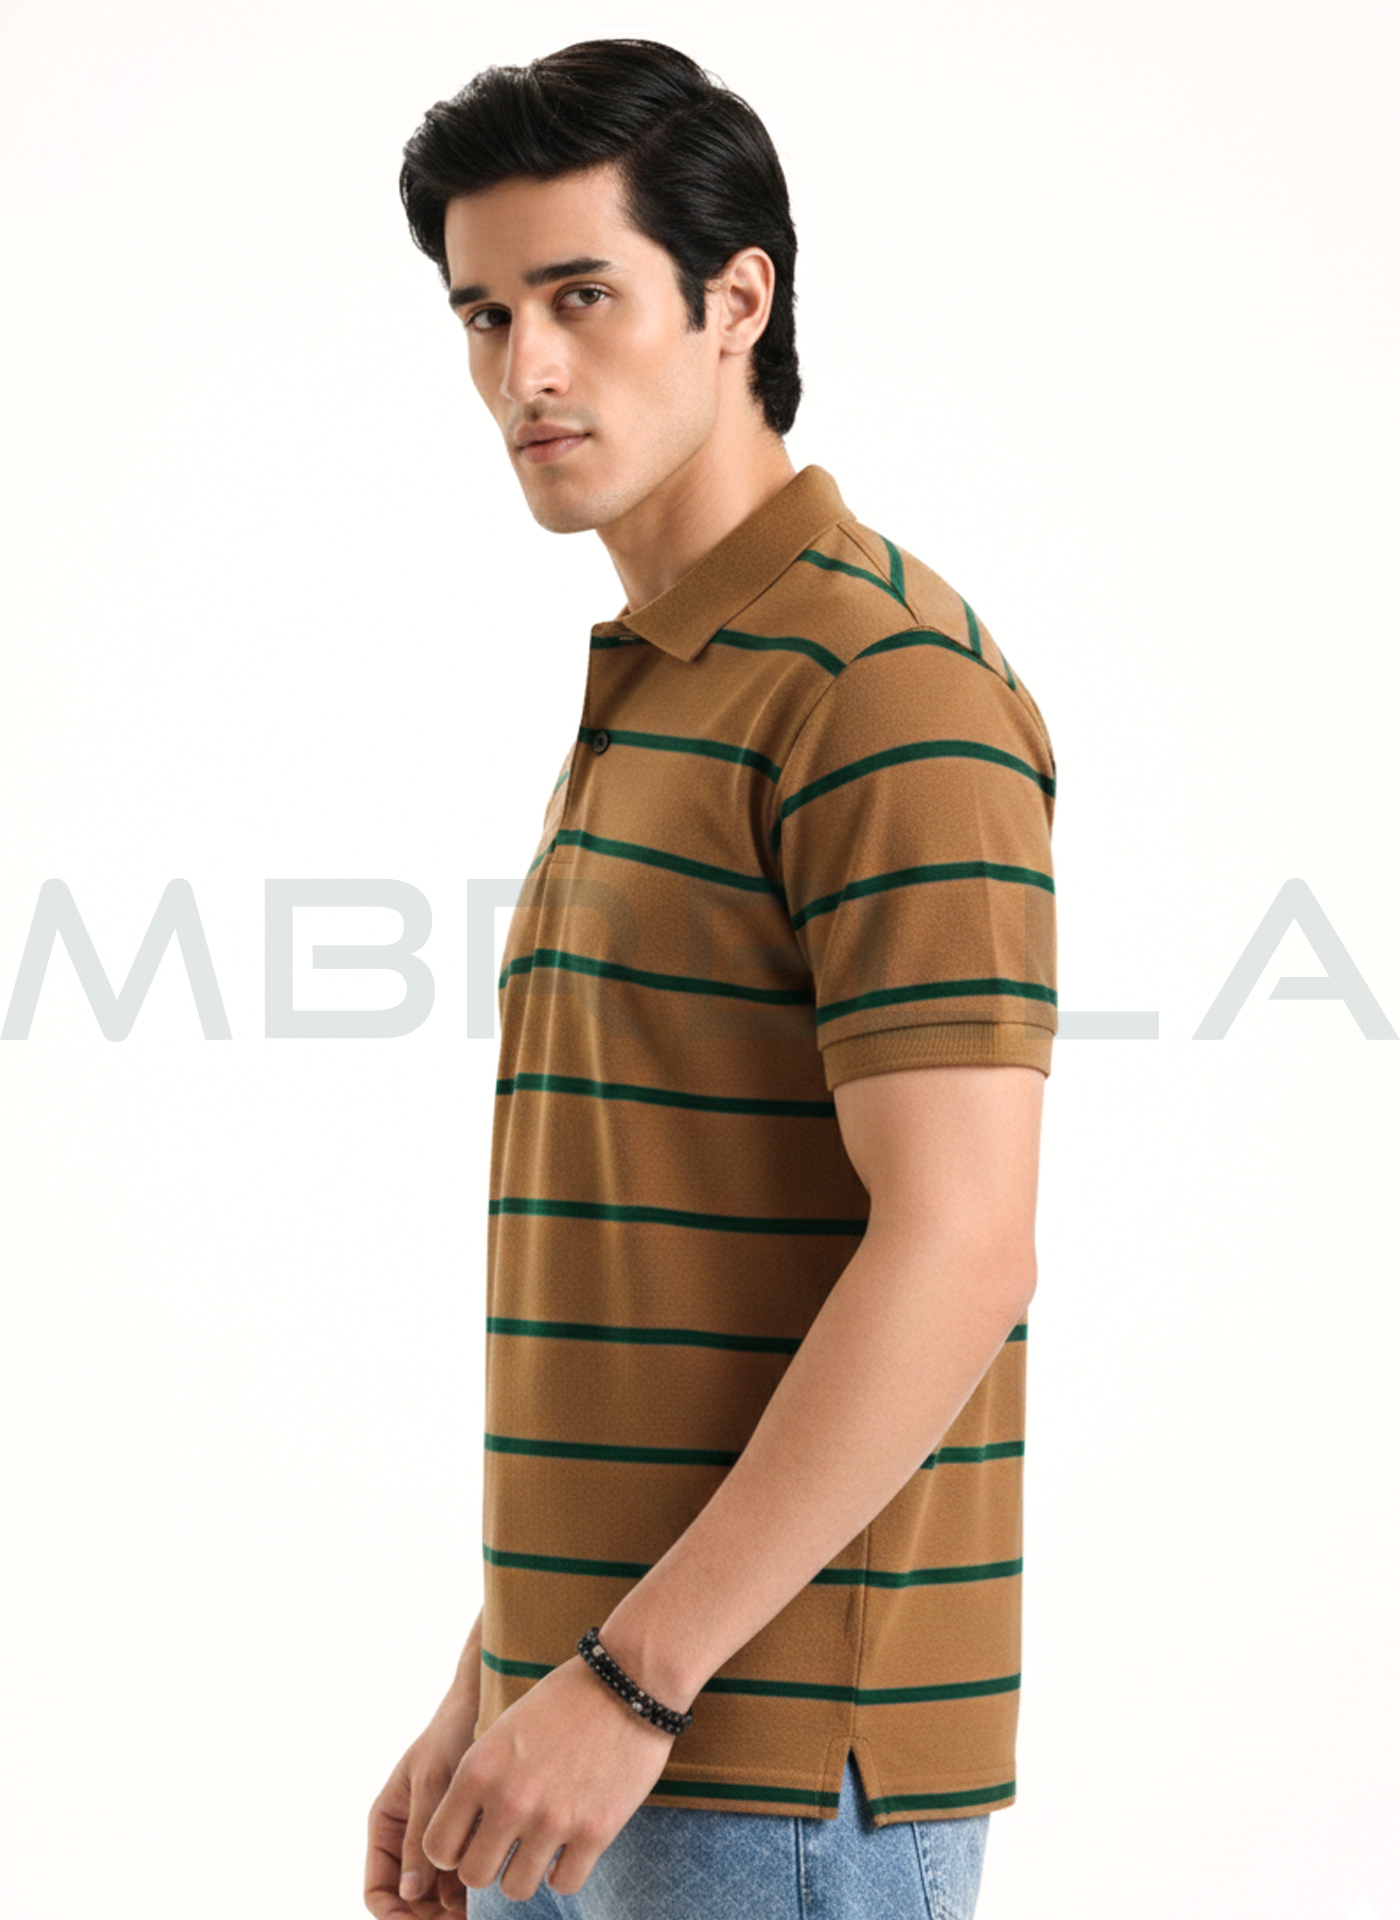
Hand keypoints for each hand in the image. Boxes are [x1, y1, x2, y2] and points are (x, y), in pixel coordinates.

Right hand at [365, 1681, 480, 1918]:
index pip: (378, 1893)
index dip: (397, 1918)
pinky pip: (466, 1876)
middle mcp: (410, 1841)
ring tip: (485, 1909)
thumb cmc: (454, 1733)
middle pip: (411, 1903)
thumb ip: (420, 1838)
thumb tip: (409, 1894)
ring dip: (457, 1911)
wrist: (489, 1701)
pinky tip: (497, 1891)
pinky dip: (476, 1889)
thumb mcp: (433, 1783)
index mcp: (387, 1827)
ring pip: (439, 1897)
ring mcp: (440, 1841)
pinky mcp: (472, 1838)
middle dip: (431, 1919)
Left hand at [422, 1653, 677, 1902]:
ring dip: (525, 1872)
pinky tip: (571, 1845)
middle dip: (488, 1865)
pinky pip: (564, 1884)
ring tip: (539, 1847)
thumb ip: (482, 1780)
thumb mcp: (504, 1729)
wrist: (629, 1681)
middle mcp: (510, 1799)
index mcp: (479, 1769)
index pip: (438, 1847)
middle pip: (474, 1876)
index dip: (454, 1849)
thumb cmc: (564, 1699)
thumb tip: (467, 1834)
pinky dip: (565, 1871)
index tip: (473, 1837)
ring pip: (516, 1888)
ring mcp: (553, 1819)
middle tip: (507, 1845)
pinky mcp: (595, 1832)